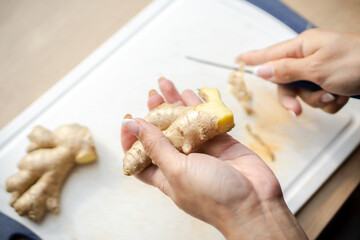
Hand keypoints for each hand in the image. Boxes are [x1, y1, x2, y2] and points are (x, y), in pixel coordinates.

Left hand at [121, 78, 306, 238]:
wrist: (255, 203)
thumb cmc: (213, 196)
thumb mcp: (177, 171)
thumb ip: (155, 146)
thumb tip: (132, 126)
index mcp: (165, 174)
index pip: (140, 156)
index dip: (132, 139)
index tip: (129, 120)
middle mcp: (182, 161)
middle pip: (163, 134)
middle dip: (155, 114)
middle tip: (152, 95)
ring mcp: (202, 150)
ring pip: (185, 123)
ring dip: (175, 104)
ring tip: (166, 85)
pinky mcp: (220, 142)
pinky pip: (207, 120)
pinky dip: (200, 106)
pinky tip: (192, 92)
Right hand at [237, 29, 359, 114]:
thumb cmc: (357, 61)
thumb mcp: (317, 68)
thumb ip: (286, 71)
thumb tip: (260, 71)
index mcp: (303, 46)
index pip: (270, 53)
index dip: (253, 58)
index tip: (238, 59)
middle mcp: (310, 57)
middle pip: (285, 81)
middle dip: (295, 97)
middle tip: (296, 110)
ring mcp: (321, 69)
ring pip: (304, 93)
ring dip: (318, 100)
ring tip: (335, 94)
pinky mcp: (332, 81)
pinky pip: (320, 97)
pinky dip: (330, 101)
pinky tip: (342, 95)